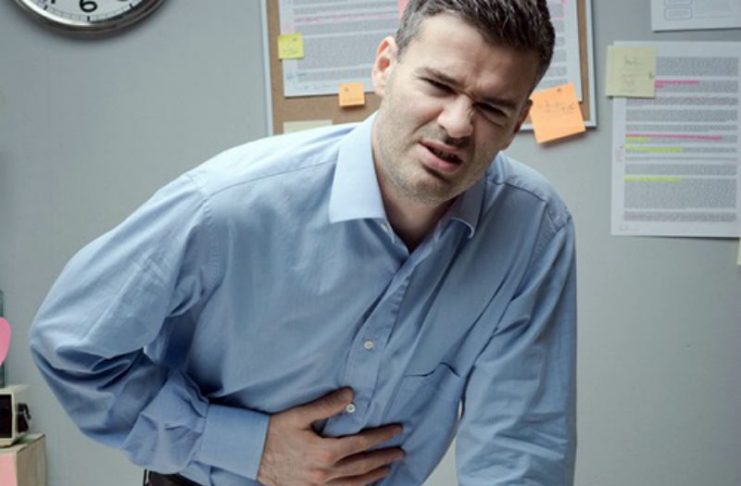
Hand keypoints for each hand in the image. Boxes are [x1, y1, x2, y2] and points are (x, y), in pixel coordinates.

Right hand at [256, 388, 403, 484]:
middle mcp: (324, 473)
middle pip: (363, 465)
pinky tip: (363, 483)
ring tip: (388, 468)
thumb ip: (326, 405)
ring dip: (374, 475)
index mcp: (324, 452)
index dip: (382, 437)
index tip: (396, 430)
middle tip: (400, 451)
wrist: (249, 454)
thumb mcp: (299, 414)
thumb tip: (350, 394)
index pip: (362, 443)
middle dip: (384, 457)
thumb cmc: (272, 432)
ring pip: (354, 483)